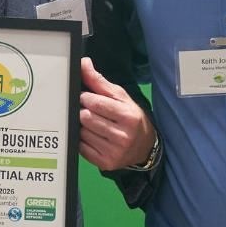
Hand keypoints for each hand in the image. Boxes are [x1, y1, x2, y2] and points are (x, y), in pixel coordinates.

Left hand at [78, 56, 156, 170]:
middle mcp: (122, 136)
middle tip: (89, 111)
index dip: (86, 98)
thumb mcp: (120, 96)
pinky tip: (91, 135)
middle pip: (86, 118)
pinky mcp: (105, 163)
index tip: (87, 97)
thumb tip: (83, 63)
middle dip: (83, 111)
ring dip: (82, 126)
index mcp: (128, 117)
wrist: (144, 146)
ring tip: (92, 123)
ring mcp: (113, 152)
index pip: (96, 103)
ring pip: (82, 132)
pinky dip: (82, 140)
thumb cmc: (130, 117)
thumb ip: (99, 81)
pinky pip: (81, 147)